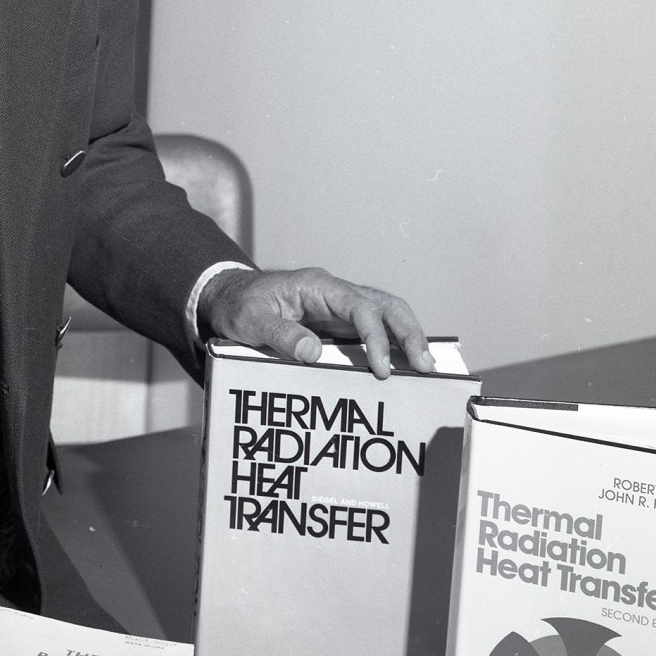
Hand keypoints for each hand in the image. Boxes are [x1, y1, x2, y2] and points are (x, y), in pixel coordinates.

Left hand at [201, 267, 433, 379]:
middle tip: (427, 366)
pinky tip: (401, 367)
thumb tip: (314, 353)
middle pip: (385, 305)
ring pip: (385, 315)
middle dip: (409, 333)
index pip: (359, 307)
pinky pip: (372, 330)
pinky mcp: (337, 323)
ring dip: (406, 338)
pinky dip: (390, 345)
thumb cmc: (238, 306)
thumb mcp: (250, 320)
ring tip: (424, 369)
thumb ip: (280, 335)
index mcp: (317, 286)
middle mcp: (335, 292)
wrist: (228, 299)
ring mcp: (339, 307)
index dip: (376, 337)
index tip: (381, 368)